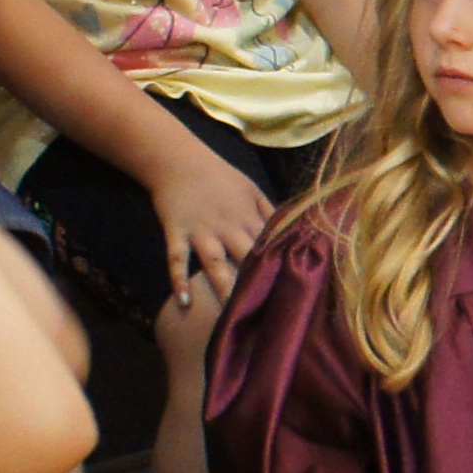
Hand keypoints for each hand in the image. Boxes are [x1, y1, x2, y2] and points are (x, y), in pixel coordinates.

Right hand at [150, 136, 278, 307]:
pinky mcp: (176, 232)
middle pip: (245, 258)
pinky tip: (184, 302)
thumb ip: (271, 212)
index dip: (281, 266)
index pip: (269, 246)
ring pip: (214, 262)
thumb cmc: (220, 176)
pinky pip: (177, 259)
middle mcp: (227, 227)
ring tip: (231, 312)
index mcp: (248, 217)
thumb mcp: (252, 189)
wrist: (179, 160)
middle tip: (269, 310)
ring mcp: (200, 231)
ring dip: (223, 286)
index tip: (294, 288)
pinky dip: (178, 280)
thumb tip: (295, 231)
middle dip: (256, 282)